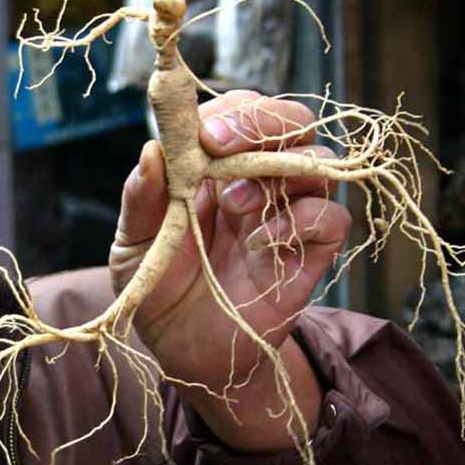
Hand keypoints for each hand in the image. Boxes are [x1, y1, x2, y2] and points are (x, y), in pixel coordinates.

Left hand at [109, 91, 351, 451]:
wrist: (183, 352)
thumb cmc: (157, 289)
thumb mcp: (133, 245)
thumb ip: (141, 199)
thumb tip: (151, 148)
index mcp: (215, 169)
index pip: (241, 113)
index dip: (228, 112)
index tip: (200, 132)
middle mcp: (258, 183)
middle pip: (293, 123)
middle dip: (264, 121)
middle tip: (222, 145)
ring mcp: (286, 215)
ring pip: (319, 162)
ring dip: (280, 170)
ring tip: (233, 204)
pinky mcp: (308, 256)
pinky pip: (331, 219)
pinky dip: (301, 220)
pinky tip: (259, 243)